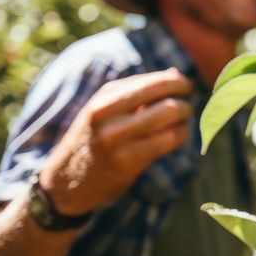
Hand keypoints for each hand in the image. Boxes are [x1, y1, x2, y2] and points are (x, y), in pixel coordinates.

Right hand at [38, 68, 193, 215]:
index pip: (153, 82)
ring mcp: (117, 139)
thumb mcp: (106, 109)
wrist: (67, 182)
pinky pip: (169, 140)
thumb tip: (175, 73)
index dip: (177, 82)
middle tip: (188, 103)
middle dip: (185, 98)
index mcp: (104, 98)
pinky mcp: (128, 161)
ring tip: (183, 120)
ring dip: (186, 116)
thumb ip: (137, 91)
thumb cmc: (94, 139)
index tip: (185, 86)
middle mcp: (108, 115)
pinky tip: (177, 136)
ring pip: (170, 116)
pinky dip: (181, 135)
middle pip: (166, 97)